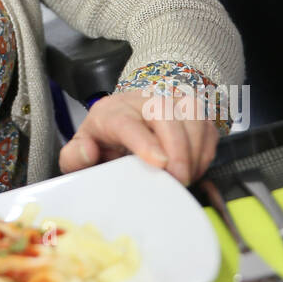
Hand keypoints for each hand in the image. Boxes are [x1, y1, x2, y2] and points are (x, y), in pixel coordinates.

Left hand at [58, 88, 218, 185]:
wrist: (125, 115)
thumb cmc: (105, 139)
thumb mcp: (80, 150)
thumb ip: (74, 157)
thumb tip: (87, 152)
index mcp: (112, 112)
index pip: (128, 123)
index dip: (145, 143)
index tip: (160, 164)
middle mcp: (141, 101)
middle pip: (165, 114)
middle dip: (178, 149)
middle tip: (178, 180)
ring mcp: (169, 101)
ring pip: (192, 116)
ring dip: (194, 151)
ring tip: (185, 177)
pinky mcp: (192, 110)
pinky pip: (208, 126)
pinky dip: (205, 151)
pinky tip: (193, 168)